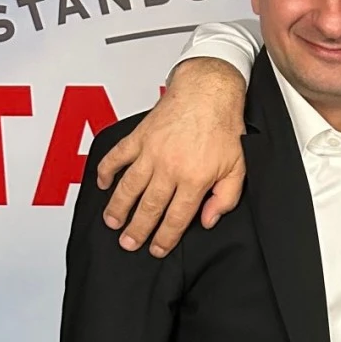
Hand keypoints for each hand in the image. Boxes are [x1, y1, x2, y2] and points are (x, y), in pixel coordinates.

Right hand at [96, 58, 247, 256]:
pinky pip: (116, 157)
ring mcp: (151, 152)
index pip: (177, 218)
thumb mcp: (237, 167)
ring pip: (128, 187)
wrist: (208, 92)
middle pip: (149, 207)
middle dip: (137, 230)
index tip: (156, 250)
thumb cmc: (223, 127)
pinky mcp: (139, 136)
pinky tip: (103, 184)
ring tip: (112, 222)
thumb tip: (208, 220)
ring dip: (118, 207)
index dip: (165, 238)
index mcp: (195, 178)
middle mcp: (170, 168)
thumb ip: (225, 197)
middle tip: (128, 244)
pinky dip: (105, 171)